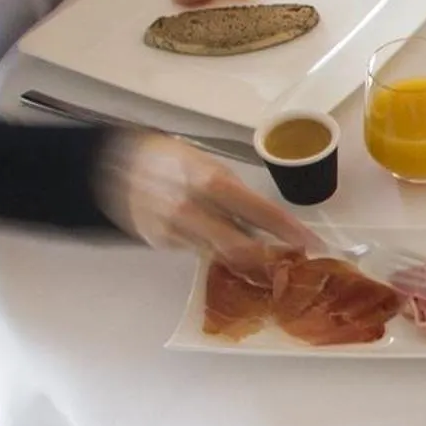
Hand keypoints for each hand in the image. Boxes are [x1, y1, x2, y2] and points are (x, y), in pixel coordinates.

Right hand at [96, 133, 315, 273]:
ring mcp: (175, 231)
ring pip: (223, 257)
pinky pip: (200, 255)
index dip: (289, 230)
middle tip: (297, 265)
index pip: (259, 211)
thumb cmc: (169, 159)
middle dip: (273, 260)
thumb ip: (233, 193)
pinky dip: (222, 257)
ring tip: (275, 266)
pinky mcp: (162, 244)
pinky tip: (236, 258)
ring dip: (251, 264)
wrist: (111, 165)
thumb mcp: (206, 164)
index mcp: (210, 182)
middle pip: (242, 248)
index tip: (313, 243)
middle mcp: (193, 210)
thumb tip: (267, 222)